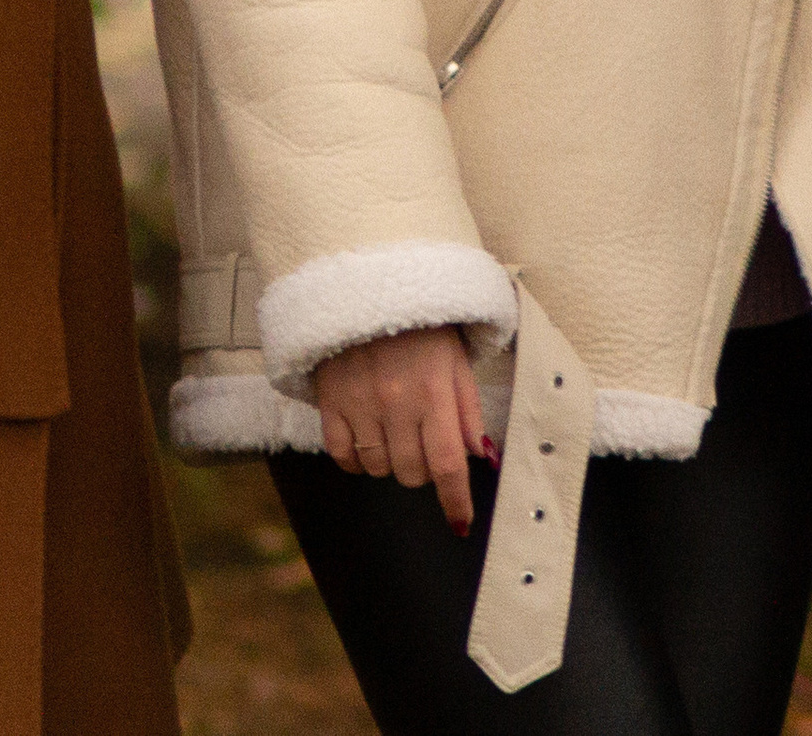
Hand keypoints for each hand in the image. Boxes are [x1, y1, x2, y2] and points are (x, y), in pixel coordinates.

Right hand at [313, 327, 492, 535]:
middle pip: (411, 473)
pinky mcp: (330, 403)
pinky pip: (342, 456)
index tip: (461, 522)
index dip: (455, 500)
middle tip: (424, 441)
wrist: (367, 288)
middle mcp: (397, 404)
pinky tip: (366, 438)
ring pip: (378, 468)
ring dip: (391, 462)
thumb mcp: (456, 359)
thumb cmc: (421, 327)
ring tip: (395, 430)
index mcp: (434, 393)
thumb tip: (481, 456)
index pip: (447, 464)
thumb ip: (468, 409)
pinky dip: (356, 459)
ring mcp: (360, 405)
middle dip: (423, 469)